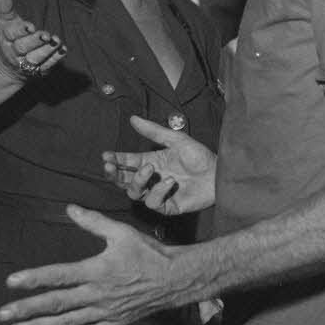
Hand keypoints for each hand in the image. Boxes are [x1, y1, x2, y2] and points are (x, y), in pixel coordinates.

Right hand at [0, 0, 64, 81]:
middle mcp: (14, 52)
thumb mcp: (5, 22)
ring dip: (46, 50)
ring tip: (57, 42)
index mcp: (5, 38)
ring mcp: (25, 63)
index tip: (31, 26)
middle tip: (46, 35)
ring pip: (35, 58)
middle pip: (23, 47)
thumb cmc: (9, 37)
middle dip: (35, 41)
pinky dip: (55, 59)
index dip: (21, 30)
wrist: (6, 66)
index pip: (12, 34)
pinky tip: (63, 50)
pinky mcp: (37, 71)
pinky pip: (46, 66)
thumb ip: (6, 8)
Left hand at [0, 206, 176, 324]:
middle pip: (56, 304)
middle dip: (27, 310)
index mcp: (96, 270)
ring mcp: (104, 311)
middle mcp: (97, 294)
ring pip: (66, 323)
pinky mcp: (113, 322)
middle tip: (2, 315)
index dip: (33, 279)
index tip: (11, 283)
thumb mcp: (122, 232)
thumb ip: (94, 222)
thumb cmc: (148, 253)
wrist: (175, 278)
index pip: (58, 276)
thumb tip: (70, 209)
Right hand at [102, 115, 216, 214]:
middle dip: (115, 174)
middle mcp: (152, 179)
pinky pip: (153, 203)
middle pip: (125, 181)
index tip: (105, 156)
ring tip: (149, 169)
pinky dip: (158, 191)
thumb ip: (154, 131)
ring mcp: (158, 193)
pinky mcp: (168, 206)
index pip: (127, 162)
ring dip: (137, 181)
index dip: (115, 160)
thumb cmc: (200, 156)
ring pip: (135, 193)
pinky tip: (170, 181)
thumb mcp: (176, 139)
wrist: (218, 172)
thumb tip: (133, 118)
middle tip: (110, 167)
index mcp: (151, 162)